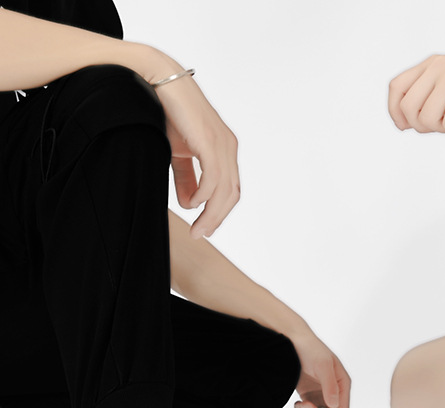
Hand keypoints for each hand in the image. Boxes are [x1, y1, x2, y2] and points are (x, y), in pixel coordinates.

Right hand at [154, 73, 239, 238]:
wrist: (158, 80)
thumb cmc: (168, 112)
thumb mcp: (178, 151)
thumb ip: (186, 177)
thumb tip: (189, 203)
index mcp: (224, 150)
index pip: (229, 189)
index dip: (219, 211)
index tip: (205, 228)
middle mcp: (228, 147)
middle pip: (231, 194)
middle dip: (216, 218)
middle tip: (201, 234)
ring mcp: (222, 143)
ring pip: (224, 189)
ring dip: (211, 213)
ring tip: (197, 228)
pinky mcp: (210, 140)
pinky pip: (213, 177)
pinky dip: (205, 195)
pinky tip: (192, 205)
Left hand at [290, 331, 350, 407]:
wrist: (291, 340)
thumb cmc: (310, 349)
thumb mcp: (322, 365)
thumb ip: (330, 386)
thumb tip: (334, 405)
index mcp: (342, 383)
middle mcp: (334, 389)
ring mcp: (321, 392)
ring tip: (299, 404)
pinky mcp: (309, 394)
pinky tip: (297, 404)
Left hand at [388, 55, 444, 132]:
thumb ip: (429, 97)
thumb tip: (404, 122)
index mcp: (432, 63)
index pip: (396, 87)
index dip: (395, 112)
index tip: (405, 127)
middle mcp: (439, 65)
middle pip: (408, 107)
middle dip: (420, 126)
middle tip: (440, 127)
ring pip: (426, 119)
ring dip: (440, 129)